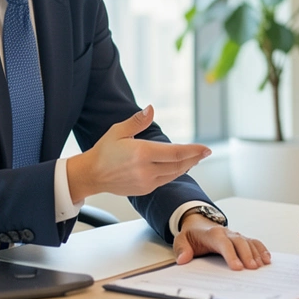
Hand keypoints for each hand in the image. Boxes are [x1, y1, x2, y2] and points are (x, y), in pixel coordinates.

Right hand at [66, 106, 209, 201]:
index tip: (206, 148)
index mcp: (141, 153)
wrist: (91, 175)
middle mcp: (146, 170)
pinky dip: (175, 172)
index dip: (193, 151)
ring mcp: (146, 182)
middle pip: (179, 165)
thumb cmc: (104, 151)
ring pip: (173, 174)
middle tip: (206, 152)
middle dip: (194, 158)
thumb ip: (137, 121)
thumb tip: (151, 108)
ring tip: (196, 158)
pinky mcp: (144, 189)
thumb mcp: (118, 131)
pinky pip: (165, 180)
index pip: (175, 153)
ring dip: (186, 166)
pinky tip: (179, 166)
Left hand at [174, 215, 271, 270]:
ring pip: (248, 242)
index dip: (230, 254)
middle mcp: (226, 233)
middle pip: (239, 242)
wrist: (198, 224)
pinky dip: (261, 249)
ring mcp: (235, 235)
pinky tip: (267, 259)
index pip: (223, 243)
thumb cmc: (191, 235)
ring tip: (262, 265)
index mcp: (212, 233)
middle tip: (252, 268)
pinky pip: (254, 242)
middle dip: (247, 255)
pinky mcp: (241, 239)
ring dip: (256, 253)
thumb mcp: (181, 240)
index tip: (236, 267)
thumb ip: (181, 249)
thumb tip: (183, 259)